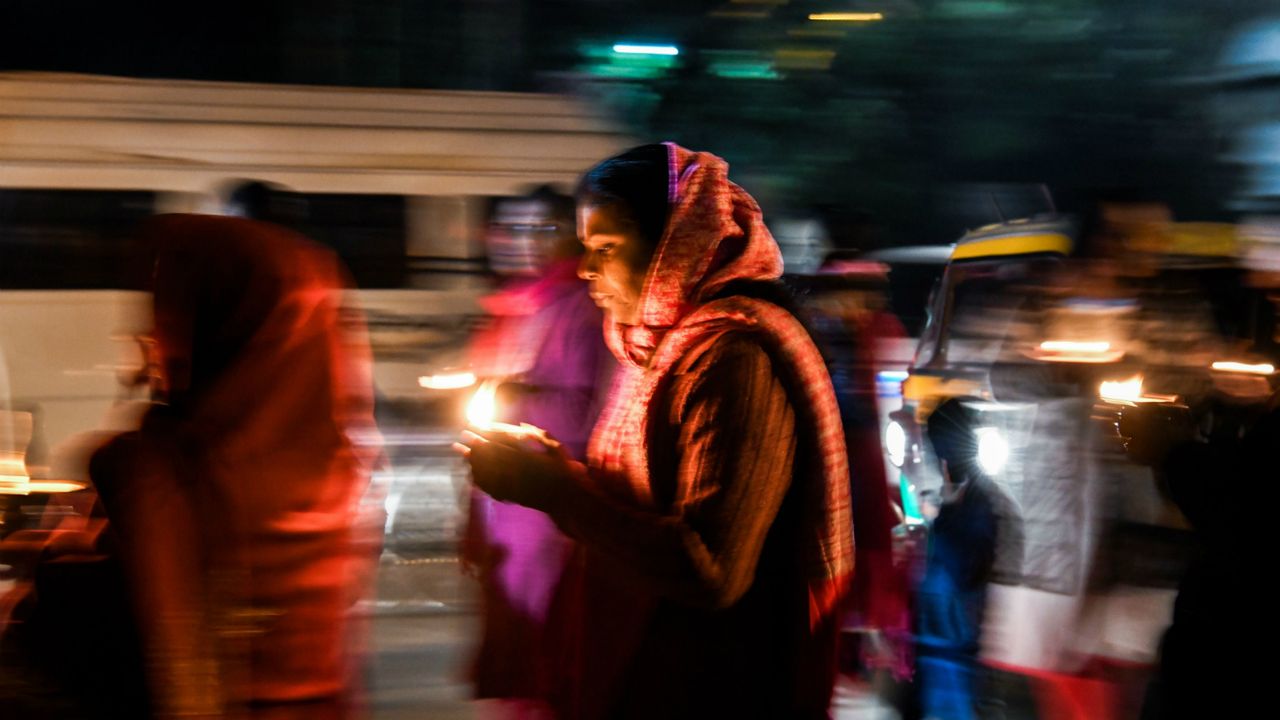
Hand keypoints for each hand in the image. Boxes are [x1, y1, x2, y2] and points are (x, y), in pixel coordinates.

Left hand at [454, 426, 576, 510]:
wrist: (566, 498)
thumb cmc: (563, 470)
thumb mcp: (556, 448)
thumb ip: (539, 436)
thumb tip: (521, 425)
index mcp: (525, 458)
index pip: (497, 444)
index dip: (481, 437)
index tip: (470, 430)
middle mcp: (516, 473)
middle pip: (487, 458)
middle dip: (472, 448)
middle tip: (460, 440)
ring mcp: (512, 486)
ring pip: (486, 473)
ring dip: (472, 463)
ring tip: (462, 454)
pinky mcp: (510, 497)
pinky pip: (490, 488)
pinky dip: (479, 480)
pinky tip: (472, 473)